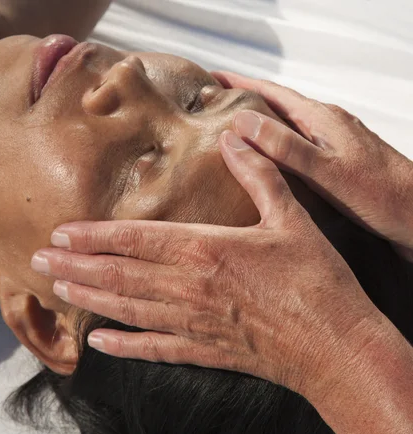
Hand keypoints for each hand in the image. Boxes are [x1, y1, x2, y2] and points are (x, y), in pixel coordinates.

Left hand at [31, 130, 386, 398]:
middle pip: (119, 274)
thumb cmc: (315, 280)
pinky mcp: (204, 351)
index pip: (135, 238)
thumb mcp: (290, 217)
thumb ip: (259, 176)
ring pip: (126, 309)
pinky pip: (155, 349)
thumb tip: (238, 138)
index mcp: (206, 250)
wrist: (336, 344)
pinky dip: (123, 346)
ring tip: (57, 289)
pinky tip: (97, 342)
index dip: (93, 235)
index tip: (61, 232)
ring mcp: (193, 322)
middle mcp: (189, 287)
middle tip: (37, 259)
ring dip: (88, 298)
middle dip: (74, 265)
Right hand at [212, 71, 412, 260]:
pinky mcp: (338, 158)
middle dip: (244, 101)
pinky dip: (274, 143)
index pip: (271, 93)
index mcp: (321, 120)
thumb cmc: (381, 195)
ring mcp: (334, 140)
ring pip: (287, 124)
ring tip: (231, 128)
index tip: (211, 79)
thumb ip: (285, 146)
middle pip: (277, 104)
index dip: (239, 85)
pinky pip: (297, 142)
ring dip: (258, 122)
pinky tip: (268, 159)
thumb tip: (244, 121)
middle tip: (214, 103)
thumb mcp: (326, 171)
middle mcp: (327, 124)